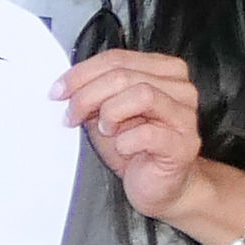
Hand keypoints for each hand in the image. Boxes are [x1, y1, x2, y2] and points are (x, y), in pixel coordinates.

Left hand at [62, 46, 205, 222]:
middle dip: (88, 95)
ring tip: (106, 130)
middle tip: (72, 115)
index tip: (59, 91)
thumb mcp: (107, 113)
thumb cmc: (135, 148)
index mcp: (163, 71)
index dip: (82, 73)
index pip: (117, 58)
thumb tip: (66, 87)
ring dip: (111, 113)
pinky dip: (125, 141)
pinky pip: (148, 134)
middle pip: (124, 75)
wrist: (159, 186)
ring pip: (142, 94)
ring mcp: (185, 116)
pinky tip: (122, 148)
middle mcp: (180, 89)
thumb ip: (95, 93)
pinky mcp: (184, 145)